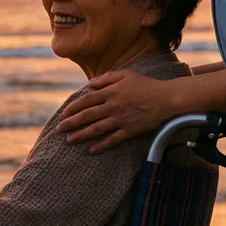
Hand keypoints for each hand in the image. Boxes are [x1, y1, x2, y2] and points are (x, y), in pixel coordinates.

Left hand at [57, 71, 184, 152]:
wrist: (167, 98)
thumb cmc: (147, 85)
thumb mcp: (126, 75)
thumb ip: (107, 78)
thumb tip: (91, 84)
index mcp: (111, 92)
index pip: (87, 100)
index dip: (74, 108)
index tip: (64, 114)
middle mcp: (113, 106)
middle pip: (88, 115)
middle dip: (71, 123)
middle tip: (59, 129)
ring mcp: (121, 119)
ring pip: (97, 129)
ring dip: (81, 135)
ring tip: (69, 141)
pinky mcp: (130, 130)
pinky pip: (113, 139)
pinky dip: (102, 145)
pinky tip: (92, 151)